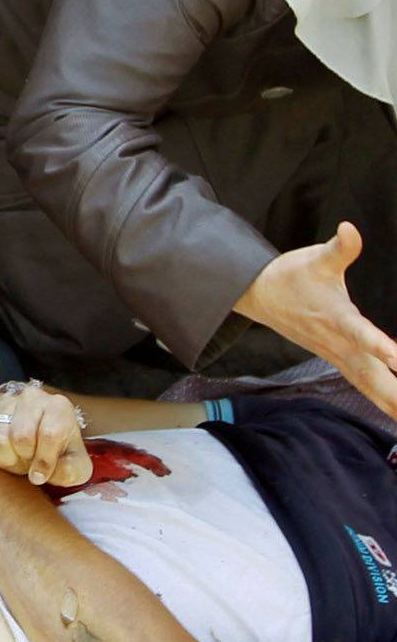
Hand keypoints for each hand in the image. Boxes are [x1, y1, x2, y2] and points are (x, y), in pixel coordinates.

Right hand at [0, 386, 91, 489]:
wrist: (39, 444)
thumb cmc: (61, 455)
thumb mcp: (76, 467)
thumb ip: (70, 471)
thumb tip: (42, 473)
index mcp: (59, 407)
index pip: (50, 434)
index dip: (44, 461)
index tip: (41, 476)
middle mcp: (32, 396)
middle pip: (21, 436)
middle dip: (24, 459)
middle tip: (29, 463)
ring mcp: (6, 400)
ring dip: (7, 459)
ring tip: (17, 458)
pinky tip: (3, 454)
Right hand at [238, 224, 396, 418]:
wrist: (258, 295)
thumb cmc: (289, 276)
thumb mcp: (315, 257)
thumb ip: (340, 248)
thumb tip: (349, 228)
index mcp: (336, 319)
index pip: (360, 335)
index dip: (380, 347)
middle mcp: (338, 344)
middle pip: (373, 377)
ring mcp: (338, 356)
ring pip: (371, 387)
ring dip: (393, 406)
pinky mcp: (339, 360)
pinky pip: (366, 386)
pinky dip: (384, 402)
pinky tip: (395, 413)